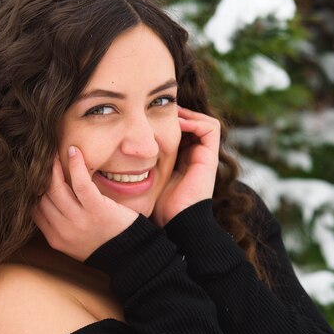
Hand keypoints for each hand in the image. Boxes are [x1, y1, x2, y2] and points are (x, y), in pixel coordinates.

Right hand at [33, 147, 137, 260]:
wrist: (131, 254)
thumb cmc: (103, 243)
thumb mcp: (74, 242)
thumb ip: (58, 225)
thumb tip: (42, 200)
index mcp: (55, 238)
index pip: (33, 209)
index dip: (32, 189)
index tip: (34, 174)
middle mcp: (63, 230)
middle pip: (41, 196)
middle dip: (39, 175)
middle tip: (41, 158)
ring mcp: (79, 220)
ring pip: (55, 188)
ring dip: (53, 167)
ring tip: (53, 154)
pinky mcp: (97, 209)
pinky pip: (80, 183)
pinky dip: (76, 165)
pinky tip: (73, 151)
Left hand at [152, 106, 219, 226]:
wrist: (177, 221)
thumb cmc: (159, 205)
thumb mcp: (149, 179)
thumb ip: (143, 165)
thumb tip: (122, 151)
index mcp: (184, 161)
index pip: (181, 132)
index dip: (169, 121)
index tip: (150, 118)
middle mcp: (197, 156)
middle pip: (193, 124)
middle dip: (178, 114)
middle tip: (158, 111)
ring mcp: (205, 156)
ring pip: (203, 122)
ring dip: (187, 115)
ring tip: (169, 115)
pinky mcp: (211, 157)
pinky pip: (210, 128)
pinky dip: (195, 121)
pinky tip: (176, 125)